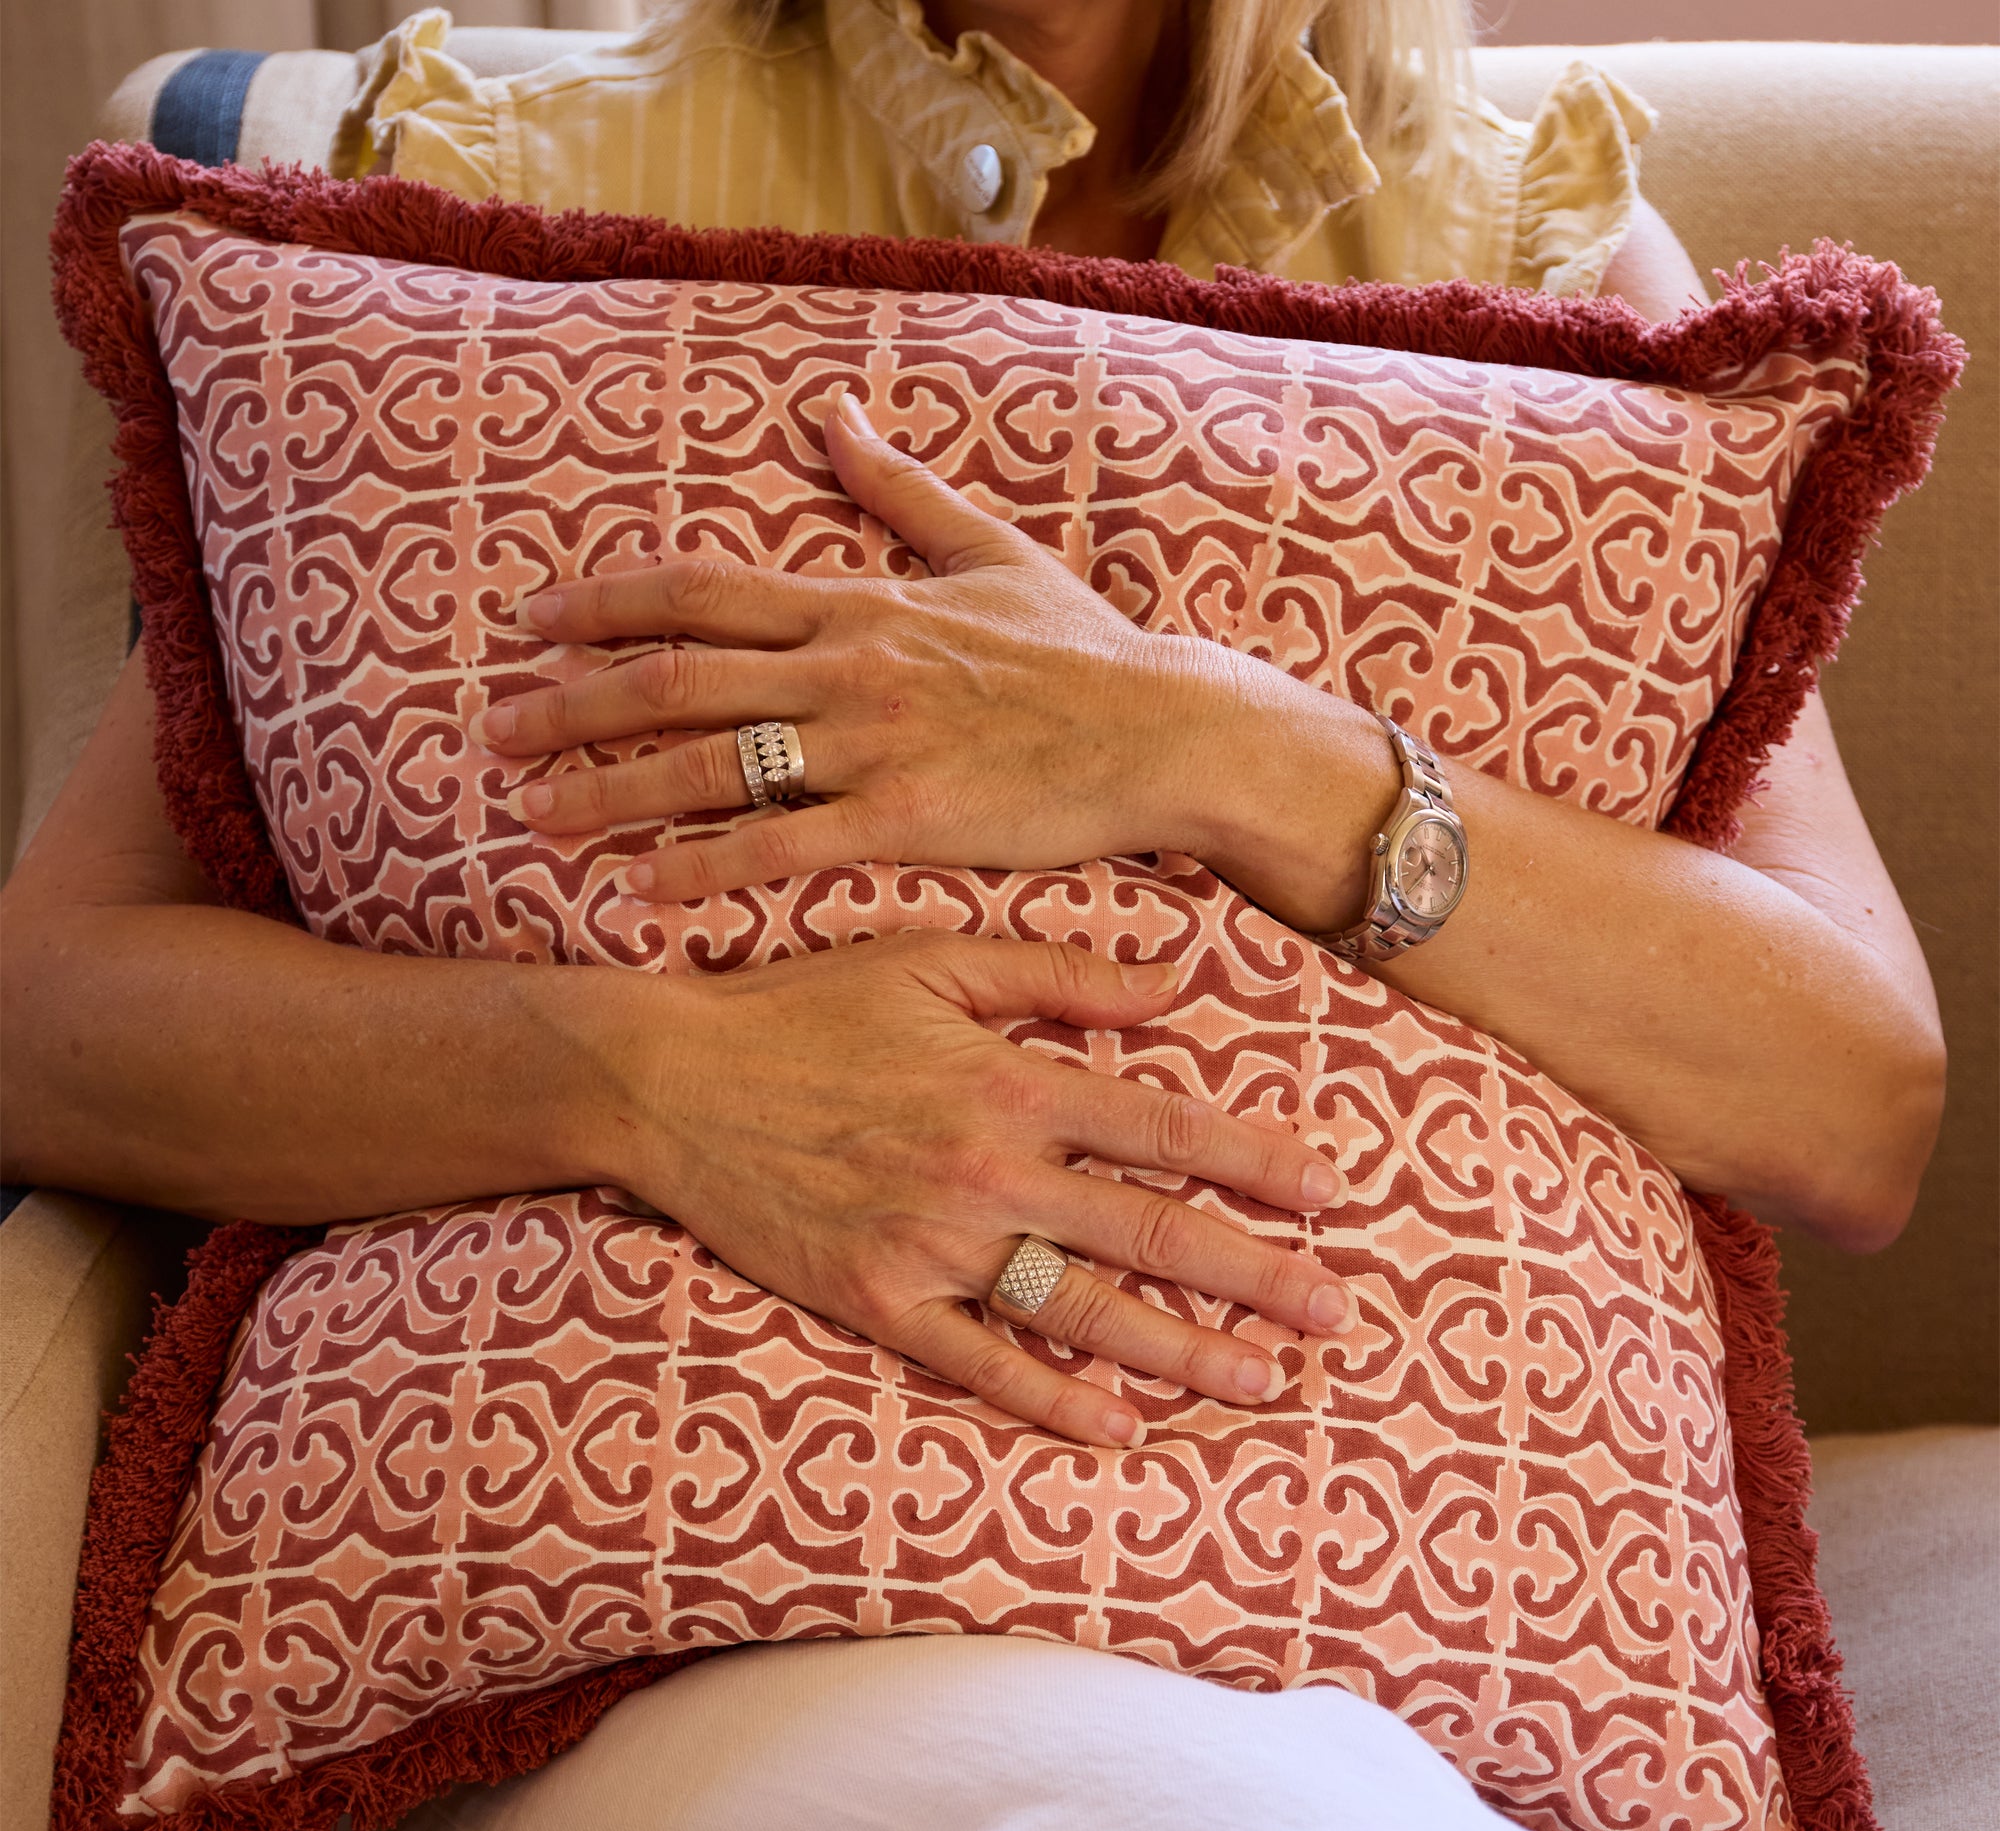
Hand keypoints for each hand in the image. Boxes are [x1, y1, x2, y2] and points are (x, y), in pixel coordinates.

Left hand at [474, 392, 1346, 904]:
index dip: (604, 607)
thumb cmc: (1081, 652)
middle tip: (497, 734)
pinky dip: (706, 869)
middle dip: (573, 705)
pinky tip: (644, 890)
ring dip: (612, 790)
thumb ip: (897, 490)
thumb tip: (830, 418)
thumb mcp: (988, 548)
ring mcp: (871, 745)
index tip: (531, 624)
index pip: (700, 593)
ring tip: (540, 815)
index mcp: (856, 602)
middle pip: (676, 680)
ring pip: (710, 766)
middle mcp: (845, 667)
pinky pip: (782, 847)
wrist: (1163, 730)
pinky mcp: (905, 819)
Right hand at [600, 932, 1351, 1447]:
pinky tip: (1120, 1426)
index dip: (1256, 1159)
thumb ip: (1058, 974)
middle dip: (1254, 1274)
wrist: (668, 1078)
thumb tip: (1176, 985)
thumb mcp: (931, 958)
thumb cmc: (804, 1006)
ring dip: (1181, 1350)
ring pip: (1081, 1310)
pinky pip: (979, 1362)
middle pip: (1148, 1231)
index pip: (1164, 1126)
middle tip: (1335, 1311)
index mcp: (1009, 1081)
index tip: (1329, 1190)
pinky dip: (1052, 1398)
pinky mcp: (874, 1301)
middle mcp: (985, 1171)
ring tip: (1262, 1380)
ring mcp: (930, 1246)